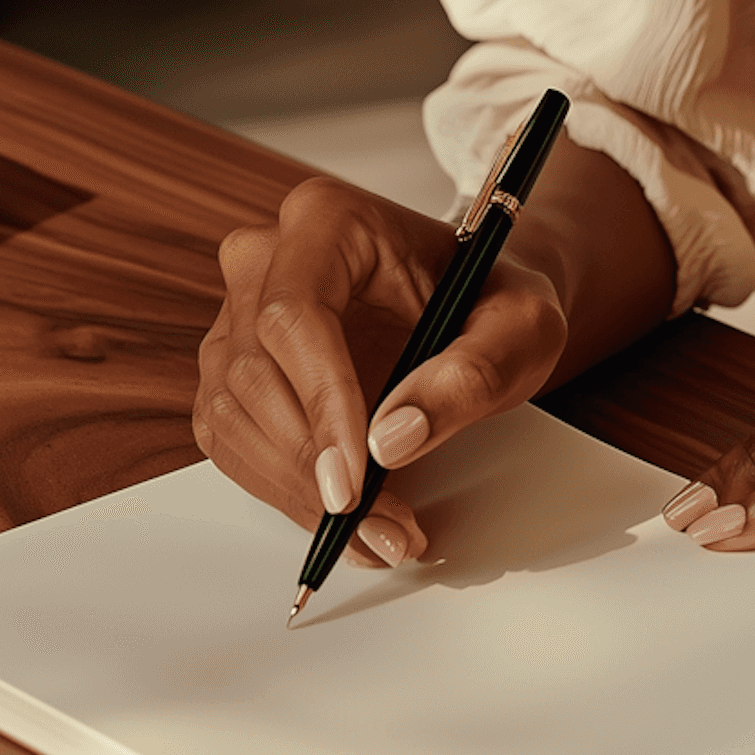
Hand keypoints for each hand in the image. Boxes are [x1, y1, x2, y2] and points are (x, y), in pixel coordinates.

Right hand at [192, 177, 568, 564]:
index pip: (294, 313)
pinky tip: (347, 521)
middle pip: (255, 373)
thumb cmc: (495, 301)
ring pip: (233, 416)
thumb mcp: (521, 328)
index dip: (319, 400)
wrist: (478, 305)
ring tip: (380, 533)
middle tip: (384, 526)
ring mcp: (238, 315)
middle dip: (316, 466)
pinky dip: (284, 490)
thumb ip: (472, 372)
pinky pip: (233, 440)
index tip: (355, 477)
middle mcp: (266, 258)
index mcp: (329, 220)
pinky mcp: (234, 369)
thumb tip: (391, 439)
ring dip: (298, 491)